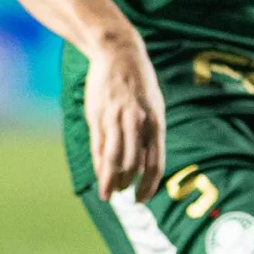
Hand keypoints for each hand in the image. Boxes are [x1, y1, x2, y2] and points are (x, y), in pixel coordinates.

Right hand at [85, 29, 167, 199]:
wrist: (118, 55)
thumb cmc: (139, 84)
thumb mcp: (154, 107)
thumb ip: (150, 133)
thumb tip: (146, 163)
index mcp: (156, 122)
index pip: (155, 162)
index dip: (149, 184)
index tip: (144, 198)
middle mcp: (137, 122)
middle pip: (132, 164)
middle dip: (127, 185)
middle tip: (124, 197)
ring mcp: (115, 119)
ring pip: (113, 158)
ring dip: (110, 180)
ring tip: (109, 193)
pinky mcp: (97, 116)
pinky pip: (98, 146)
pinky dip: (98, 165)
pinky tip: (99, 176)